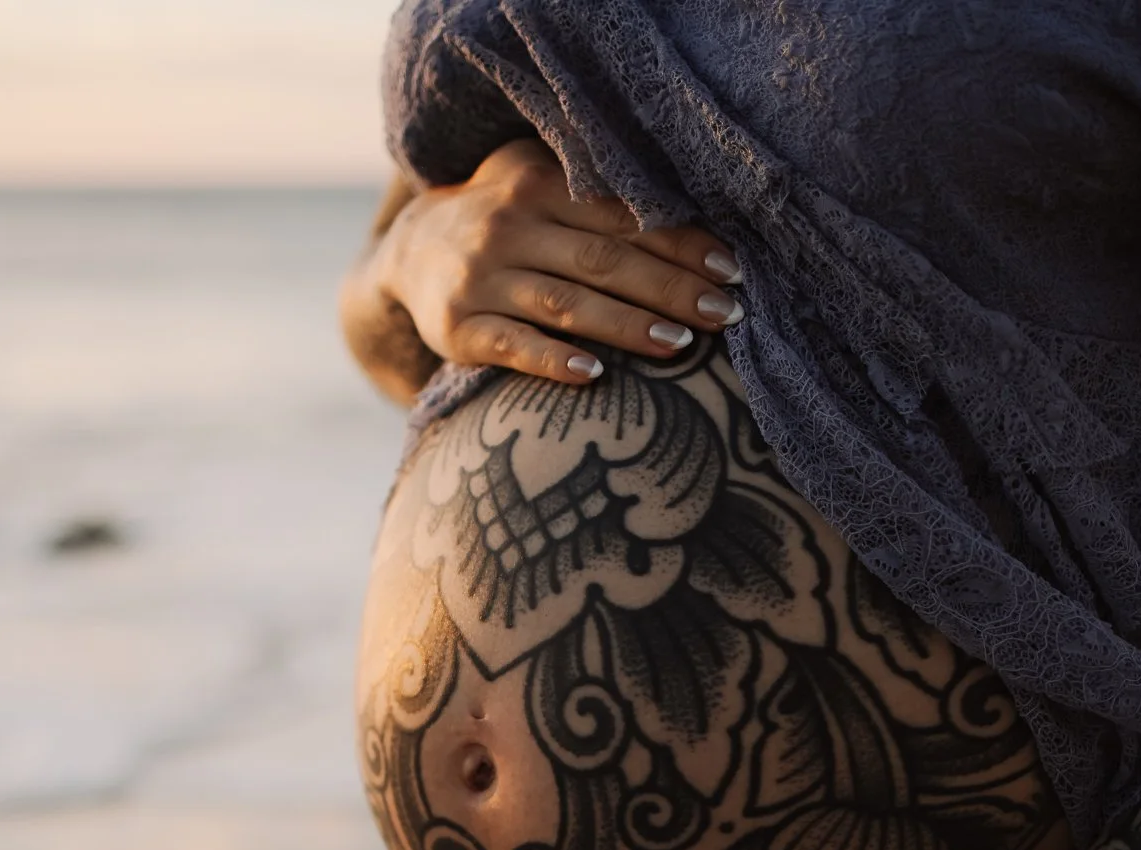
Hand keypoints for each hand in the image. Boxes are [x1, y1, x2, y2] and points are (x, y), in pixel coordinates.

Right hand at [373, 139, 745, 384]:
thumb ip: (599, 195)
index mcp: (538, 185)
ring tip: (680, 345)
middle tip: (726, 314)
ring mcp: (480, 279)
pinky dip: (552, 359)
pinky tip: (592, 373)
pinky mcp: (456, 329)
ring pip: (565, 303)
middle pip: (602, 260)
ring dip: (626, 325)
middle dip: (670, 288)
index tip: (732, 271)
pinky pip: (511, 345)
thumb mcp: (538, 184)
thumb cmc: (506, 220)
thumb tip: (700, 217)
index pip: (622, 217)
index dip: (680, 244)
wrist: (408, 252)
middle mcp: (507, 227)